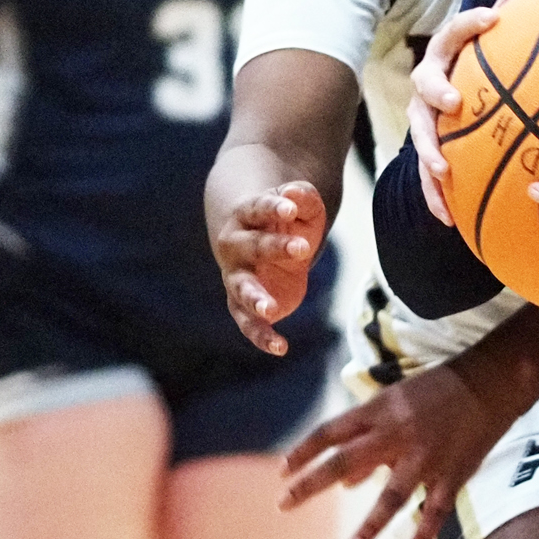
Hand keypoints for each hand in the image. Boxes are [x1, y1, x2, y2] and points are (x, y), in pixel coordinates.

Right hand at [212, 180, 325, 355]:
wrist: (263, 237)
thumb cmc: (286, 219)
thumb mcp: (301, 204)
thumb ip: (301, 197)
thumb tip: (293, 192)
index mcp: (247, 214)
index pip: (257, 207)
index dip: (273, 207)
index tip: (290, 207)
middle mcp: (236, 245)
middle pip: (251, 246)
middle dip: (274, 247)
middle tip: (302, 249)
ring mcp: (237, 276)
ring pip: (240, 288)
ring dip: (255, 298)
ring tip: (270, 308)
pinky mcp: (245, 303)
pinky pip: (248, 322)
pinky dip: (262, 335)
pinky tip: (280, 346)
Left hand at [278, 360, 515, 538]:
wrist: (490, 383)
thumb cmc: (437, 392)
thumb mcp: (396, 403)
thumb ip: (368, 439)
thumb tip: (343, 484)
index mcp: (380, 411)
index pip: (331, 431)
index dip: (304, 452)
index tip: (281, 473)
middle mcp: (397, 433)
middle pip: (346, 461)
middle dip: (311, 484)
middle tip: (283, 505)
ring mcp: (426, 456)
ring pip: (393, 496)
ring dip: (370, 526)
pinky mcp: (453, 473)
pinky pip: (435, 510)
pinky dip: (424, 536)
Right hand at [409, 0, 538, 224]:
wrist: (447, 96)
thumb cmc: (479, 65)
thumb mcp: (490, 41)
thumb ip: (508, 13)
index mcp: (446, 55)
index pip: (454, 33)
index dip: (470, 24)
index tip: (491, 17)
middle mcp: (428, 84)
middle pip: (426, 84)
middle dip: (437, 92)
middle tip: (453, 100)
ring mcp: (423, 119)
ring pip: (420, 135)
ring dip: (430, 153)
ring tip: (444, 172)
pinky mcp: (427, 150)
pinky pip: (426, 175)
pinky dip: (434, 196)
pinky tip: (447, 219)